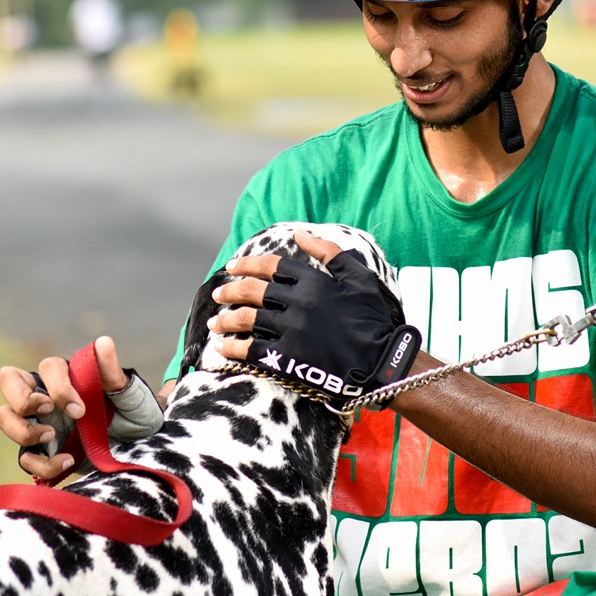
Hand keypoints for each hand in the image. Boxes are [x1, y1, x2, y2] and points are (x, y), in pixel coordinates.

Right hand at [0, 335, 128, 479]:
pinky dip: (43, 464)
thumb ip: (112, 373)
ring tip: (51, 437)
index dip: (59, 388)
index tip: (80, 411)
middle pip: (7, 379)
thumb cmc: (133, 414)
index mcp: (66, 376)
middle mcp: (44, 395)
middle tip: (48, 413)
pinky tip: (68, 461)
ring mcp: (38, 423)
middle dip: (22, 398)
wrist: (138, 449)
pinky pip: (24, 458)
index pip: (48, 367)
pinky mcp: (41, 452)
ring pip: (3, 416)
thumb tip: (103, 342)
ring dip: (22, 429)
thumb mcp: (129, 395)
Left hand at [209, 230, 420, 397]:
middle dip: (229, 290)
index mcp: (314, 282)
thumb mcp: (359, 278)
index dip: (248, 264)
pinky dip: (233, 348)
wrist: (381, 363)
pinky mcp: (288, 358)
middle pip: (252, 291)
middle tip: (217, 293)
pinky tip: (223, 347)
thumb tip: (301, 233)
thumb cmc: (372, 320)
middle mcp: (298, 303)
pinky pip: (252, 350)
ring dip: (226, 319)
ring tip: (214, 322)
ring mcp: (291, 331)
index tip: (232, 267)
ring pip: (247, 319)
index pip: (271, 266)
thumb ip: (330, 252)